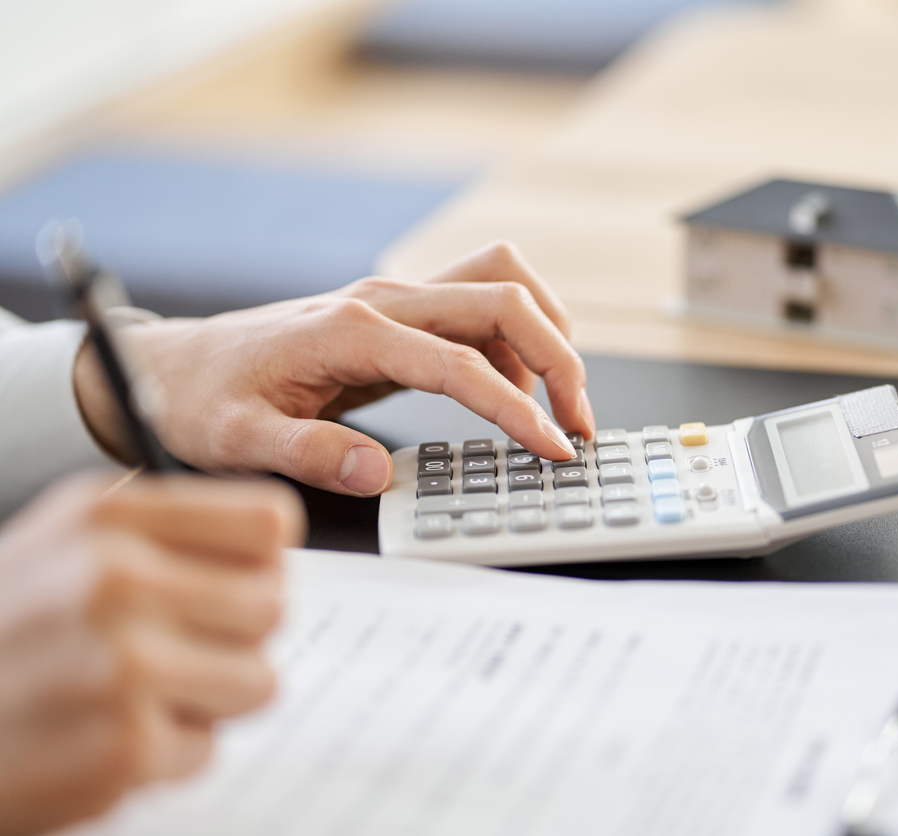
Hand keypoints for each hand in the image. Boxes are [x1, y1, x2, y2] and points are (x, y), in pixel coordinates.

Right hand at [0, 473, 302, 835]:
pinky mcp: (123, 746)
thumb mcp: (60, 541)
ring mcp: (123, 666)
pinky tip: (107, 734)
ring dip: (209, 698)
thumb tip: (272, 541)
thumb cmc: (0, 630)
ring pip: (257, 680)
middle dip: (236, 636)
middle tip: (181, 647)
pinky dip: (167, 752)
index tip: (236, 579)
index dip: (260, 560)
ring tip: (142, 693)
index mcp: (109, 518)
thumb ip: (163, 531)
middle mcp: (117, 580)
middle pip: (272, 605)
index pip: (268, 522)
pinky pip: (206, 747)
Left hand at [74, 242, 595, 496]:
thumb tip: (377, 473)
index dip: (518, 408)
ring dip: (546, 333)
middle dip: (560, 356)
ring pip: (501, 284)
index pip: (463, 362)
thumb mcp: (239, 439)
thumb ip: (308, 454)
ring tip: (558, 405)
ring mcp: (396, 301)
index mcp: (352, 332)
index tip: (552, 448)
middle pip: (505, 296)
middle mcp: (385, 302)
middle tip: (578, 423)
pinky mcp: (401, 315)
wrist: (174, 365)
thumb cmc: (203, 398)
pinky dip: (517, 340)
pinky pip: (482, 306)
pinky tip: (512, 392)